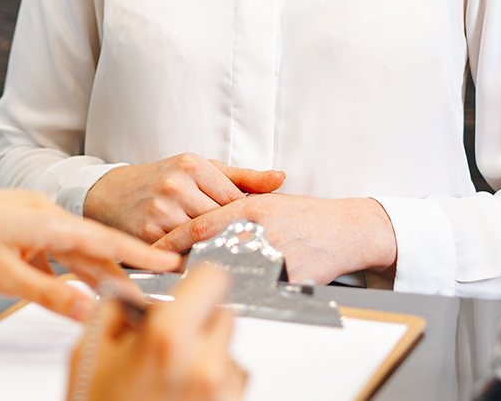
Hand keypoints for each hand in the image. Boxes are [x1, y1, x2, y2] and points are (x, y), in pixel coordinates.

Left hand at [0, 179, 182, 320]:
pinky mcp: (14, 218)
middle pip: (94, 247)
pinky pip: (51, 243)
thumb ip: (50, 295)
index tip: (173, 264)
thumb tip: (88, 311)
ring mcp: (28, 213)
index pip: (108, 244)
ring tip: (114, 296)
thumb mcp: (3, 278)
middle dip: (122, 272)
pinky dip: (64, 264)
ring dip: (91, 272)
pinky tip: (62, 283)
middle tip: (150, 292)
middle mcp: (44, 212)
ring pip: (71, 247)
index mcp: (48, 222)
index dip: (142, 258)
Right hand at [70, 264, 245, 400]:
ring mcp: (222, 393)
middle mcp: (204, 364)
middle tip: (168, 342)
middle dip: (198, 321)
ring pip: (229, 350)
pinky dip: (213, 383)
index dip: (199, 282)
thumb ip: (114, 309)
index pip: (214, 278)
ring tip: (171, 377)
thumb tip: (131, 290)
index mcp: (168, 337)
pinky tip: (181, 396)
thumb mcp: (88, 351)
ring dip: (208, 354)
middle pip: (224, 314)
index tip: (189, 289)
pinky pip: (233, 381)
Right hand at [84, 154, 284, 242]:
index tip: (252, 228)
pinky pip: (181, 253)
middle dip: (231, 235)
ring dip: (213, 249)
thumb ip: (243, 177)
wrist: (111, 193)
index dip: (244, 217)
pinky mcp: (148, 233)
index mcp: (192, 164)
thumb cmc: (161, 180)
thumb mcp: (202, 170)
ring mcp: (161, 209)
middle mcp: (176, 185)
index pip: (235, 198)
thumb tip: (280, 179)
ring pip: (203, 239)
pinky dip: (191, 259)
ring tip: (221, 256)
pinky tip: (196, 261)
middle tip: (244, 249)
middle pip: (221, 220)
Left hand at [154, 194, 395, 285]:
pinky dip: (240, 293)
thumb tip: (197, 225)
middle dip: (185, 265)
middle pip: (209, 251)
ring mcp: (273, 253)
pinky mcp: (288, 275)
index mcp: (249, 207)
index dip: (173, 240)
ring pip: (229, 272)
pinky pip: (257, 288)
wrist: (346, 229)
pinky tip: (228, 299)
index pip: (200, 225)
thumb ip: (233, 209)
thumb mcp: (267, 201)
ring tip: (189, 290)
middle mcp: (258, 228)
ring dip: (210, 283)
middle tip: (162, 275)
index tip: (154, 250)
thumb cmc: (306, 215)